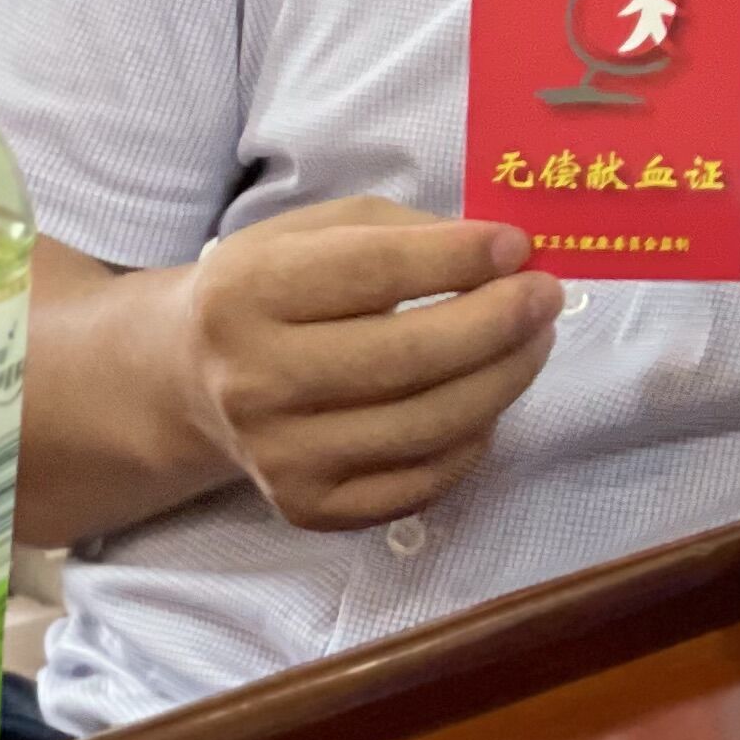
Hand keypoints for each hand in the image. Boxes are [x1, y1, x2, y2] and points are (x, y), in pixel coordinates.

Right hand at [165, 198, 563, 530]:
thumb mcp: (317, 231)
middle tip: (546, 296)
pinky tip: (487, 400)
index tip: (519, 245)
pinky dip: (473, 440)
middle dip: (499, 322)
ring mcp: (279, 456)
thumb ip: (404, 232)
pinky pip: (419, 482)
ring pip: (426, 425)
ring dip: (504, 379)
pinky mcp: (307, 508)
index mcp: (247, 292)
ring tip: (535, 341)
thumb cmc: (276, 288)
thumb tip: (503, 255)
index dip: (458, 258)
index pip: (373, 272)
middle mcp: (254, 381)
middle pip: (408, 357)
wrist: (194, 380)